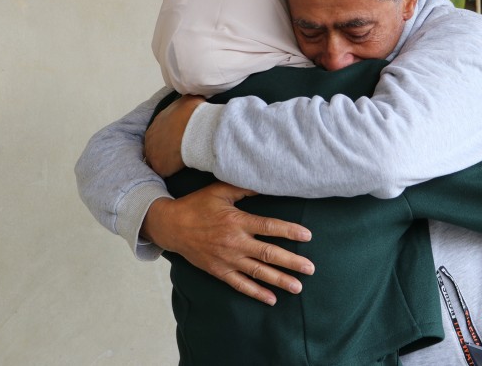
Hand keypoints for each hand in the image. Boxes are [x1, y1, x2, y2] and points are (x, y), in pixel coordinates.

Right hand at [141, 182, 314, 305]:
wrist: (171, 226)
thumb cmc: (197, 205)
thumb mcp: (219, 191)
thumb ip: (243, 188)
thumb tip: (265, 182)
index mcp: (237, 222)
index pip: (269, 227)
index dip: (289, 231)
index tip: (307, 236)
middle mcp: (235, 243)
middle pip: (268, 254)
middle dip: (292, 262)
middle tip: (310, 268)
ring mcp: (227, 259)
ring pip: (258, 273)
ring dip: (279, 280)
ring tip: (298, 287)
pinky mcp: (218, 271)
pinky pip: (240, 284)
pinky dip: (256, 292)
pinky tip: (271, 299)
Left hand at [145, 94, 204, 176]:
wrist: (196, 130)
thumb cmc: (192, 114)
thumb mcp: (188, 100)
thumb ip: (185, 99)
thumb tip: (189, 96)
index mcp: (155, 124)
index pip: (159, 131)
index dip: (169, 135)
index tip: (178, 137)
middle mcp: (150, 138)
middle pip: (155, 145)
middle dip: (165, 148)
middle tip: (178, 150)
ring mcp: (153, 153)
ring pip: (157, 159)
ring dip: (165, 160)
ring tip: (178, 162)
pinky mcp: (160, 167)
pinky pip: (163, 171)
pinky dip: (170, 171)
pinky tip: (178, 170)